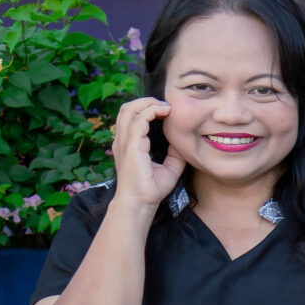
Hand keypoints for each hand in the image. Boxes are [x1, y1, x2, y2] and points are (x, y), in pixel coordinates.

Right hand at [109, 97, 184, 217]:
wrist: (141, 202)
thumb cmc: (151, 188)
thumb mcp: (168, 167)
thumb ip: (174, 153)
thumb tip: (182, 142)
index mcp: (128, 144)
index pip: (131, 116)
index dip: (147, 108)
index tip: (166, 110)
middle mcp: (123, 140)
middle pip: (126, 108)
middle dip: (146, 101)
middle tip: (165, 104)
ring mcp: (124, 142)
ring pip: (129, 110)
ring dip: (148, 103)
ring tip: (165, 106)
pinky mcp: (131, 147)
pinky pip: (138, 121)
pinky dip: (151, 111)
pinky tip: (165, 112)